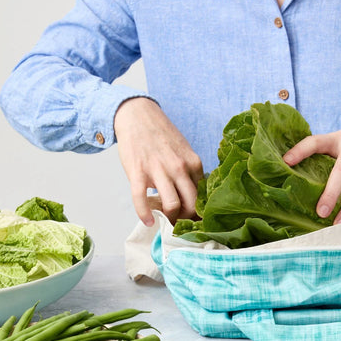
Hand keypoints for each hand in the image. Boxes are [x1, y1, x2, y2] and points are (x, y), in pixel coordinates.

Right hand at [114, 97, 202, 225]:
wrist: (138, 116)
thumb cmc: (162, 135)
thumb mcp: (184, 151)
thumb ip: (190, 172)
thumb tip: (195, 196)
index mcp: (193, 163)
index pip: (202, 196)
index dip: (198, 211)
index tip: (194, 218)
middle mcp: (179, 167)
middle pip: (191, 204)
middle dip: (187, 219)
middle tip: (181, 223)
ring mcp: (158, 170)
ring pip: (172, 205)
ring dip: (170, 219)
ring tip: (166, 222)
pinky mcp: (138, 172)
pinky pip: (141, 200)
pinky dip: (144, 215)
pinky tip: (148, 222)